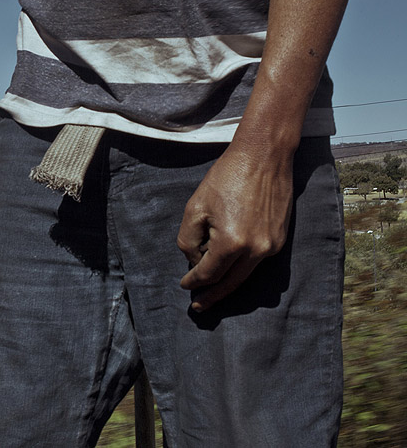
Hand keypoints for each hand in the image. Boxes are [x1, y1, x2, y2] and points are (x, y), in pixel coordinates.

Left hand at [177, 143, 293, 311]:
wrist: (264, 157)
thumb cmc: (226, 178)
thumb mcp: (195, 207)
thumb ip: (189, 240)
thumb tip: (194, 260)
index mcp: (232, 243)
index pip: (208, 273)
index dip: (193, 282)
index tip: (184, 286)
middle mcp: (256, 250)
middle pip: (230, 283)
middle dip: (212, 296)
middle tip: (198, 306)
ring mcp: (272, 246)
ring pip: (245, 275)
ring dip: (228, 286)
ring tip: (212, 294)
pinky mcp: (280, 239)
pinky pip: (257, 262)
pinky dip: (242, 269)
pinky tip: (229, 270)